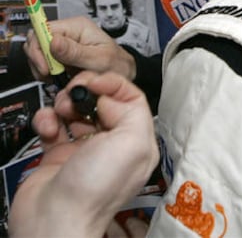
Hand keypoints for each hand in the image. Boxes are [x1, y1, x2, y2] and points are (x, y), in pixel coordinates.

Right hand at [8, 71, 158, 237]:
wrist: (53, 219)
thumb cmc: (95, 189)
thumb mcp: (133, 143)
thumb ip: (132, 111)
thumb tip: (110, 98)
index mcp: (136, 142)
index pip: (131, 99)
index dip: (113, 84)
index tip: (95, 81)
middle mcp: (112, 145)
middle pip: (102, 101)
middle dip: (86, 91)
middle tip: (75, 93)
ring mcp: (84, 149)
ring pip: (76, 110)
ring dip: (65, 103)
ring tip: (60, 111)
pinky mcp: (58, 154)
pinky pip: (53, 124)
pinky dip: (47, 120)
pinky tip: (48, 126)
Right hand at [24, 16, 136, 82]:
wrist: (123, 74)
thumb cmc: (117, 64)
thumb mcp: (99, 59)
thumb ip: (76, 52)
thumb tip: (53, 41)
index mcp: (77, 26)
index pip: (44, 29)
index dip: (39, 48)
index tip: (45, 67)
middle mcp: (68, 32)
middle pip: (36, 40)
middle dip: (39, 60)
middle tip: (51, 75)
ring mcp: (63, 45)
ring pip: (37, 53)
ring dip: (43, 68)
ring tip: (59, 77)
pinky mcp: (60, 57)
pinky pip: (43, 64)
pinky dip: (47, 74)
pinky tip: (59, 78)